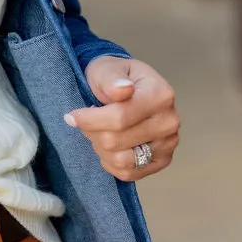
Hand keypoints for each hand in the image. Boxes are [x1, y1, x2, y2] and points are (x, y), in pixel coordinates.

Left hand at [64, 56, 179, 181]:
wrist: (126, 87)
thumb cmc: (114, 77)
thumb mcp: (107, 69)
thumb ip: (112, 79)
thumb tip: (122, 89)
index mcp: (160, 95)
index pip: (119, 118)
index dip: (89, 120)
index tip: (72, 116)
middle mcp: (169, 121)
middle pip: (116, 141)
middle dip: (93, 132)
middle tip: (88, 121)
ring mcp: (168, 143)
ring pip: (122, 160)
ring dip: (101, 148)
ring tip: (99, 132)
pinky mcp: (162, 160)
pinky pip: (129, 173)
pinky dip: (111, 162)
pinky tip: (109, 146)